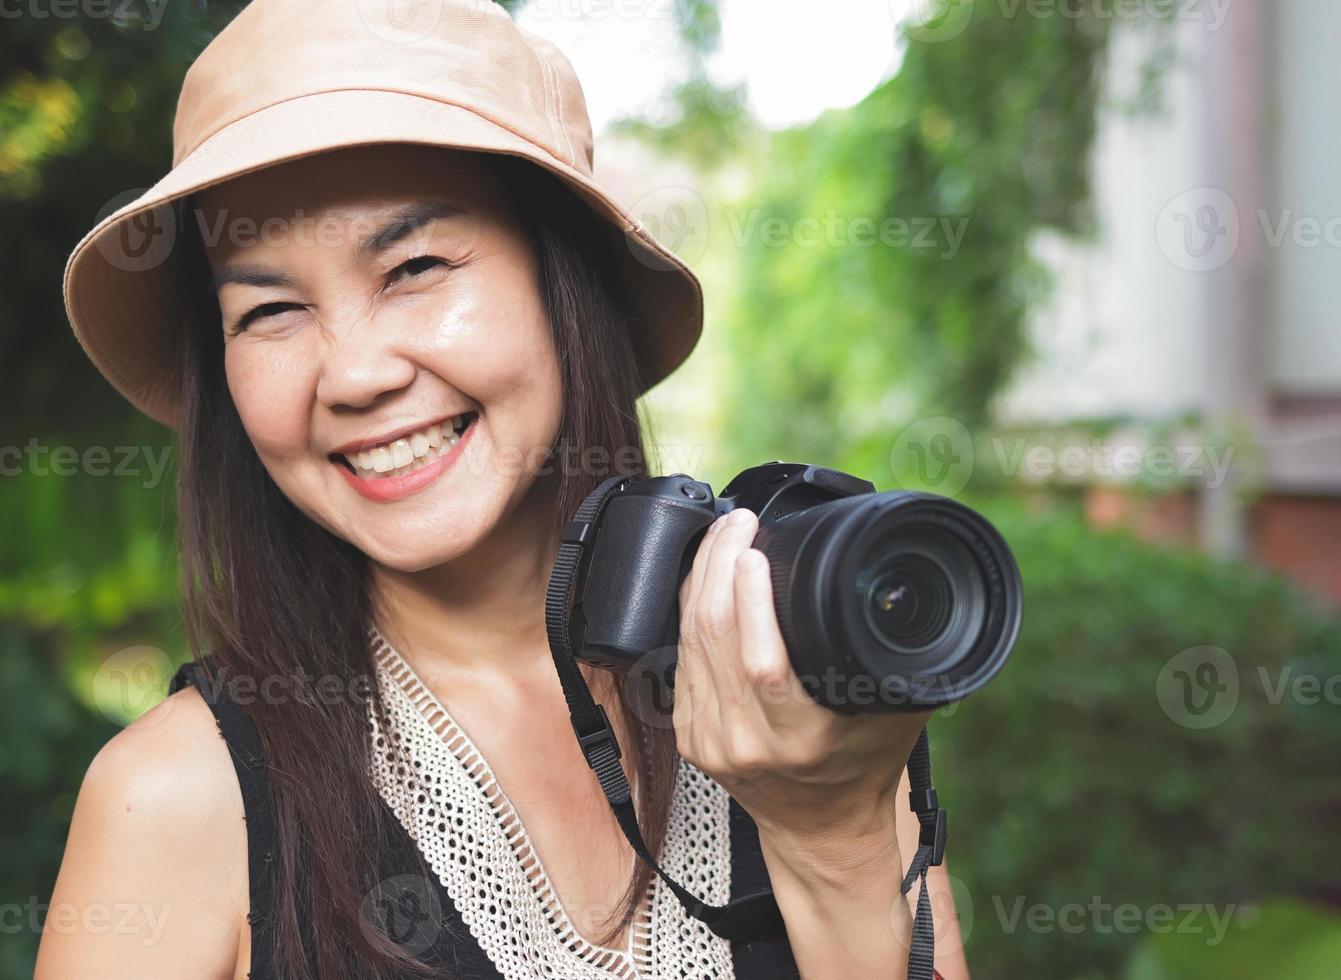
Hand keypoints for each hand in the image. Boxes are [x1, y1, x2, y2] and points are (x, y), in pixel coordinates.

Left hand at [673, 507, 934, 837]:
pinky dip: (691, 609)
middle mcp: (747, 742)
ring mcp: (710, 739)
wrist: (822, 828)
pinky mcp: (688, 733)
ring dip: (702, 578)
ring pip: (690, 639)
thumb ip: (895, 656)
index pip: (763, 664)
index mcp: (802, 738)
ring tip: (723, 536)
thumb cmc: (865, 766)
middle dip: (721, 565)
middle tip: (737, 522)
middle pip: (715, 636)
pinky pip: (681, 656)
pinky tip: (705, 579)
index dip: (752, 602)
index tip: (756, 550)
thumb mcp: (898, 712)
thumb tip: (904, 586)